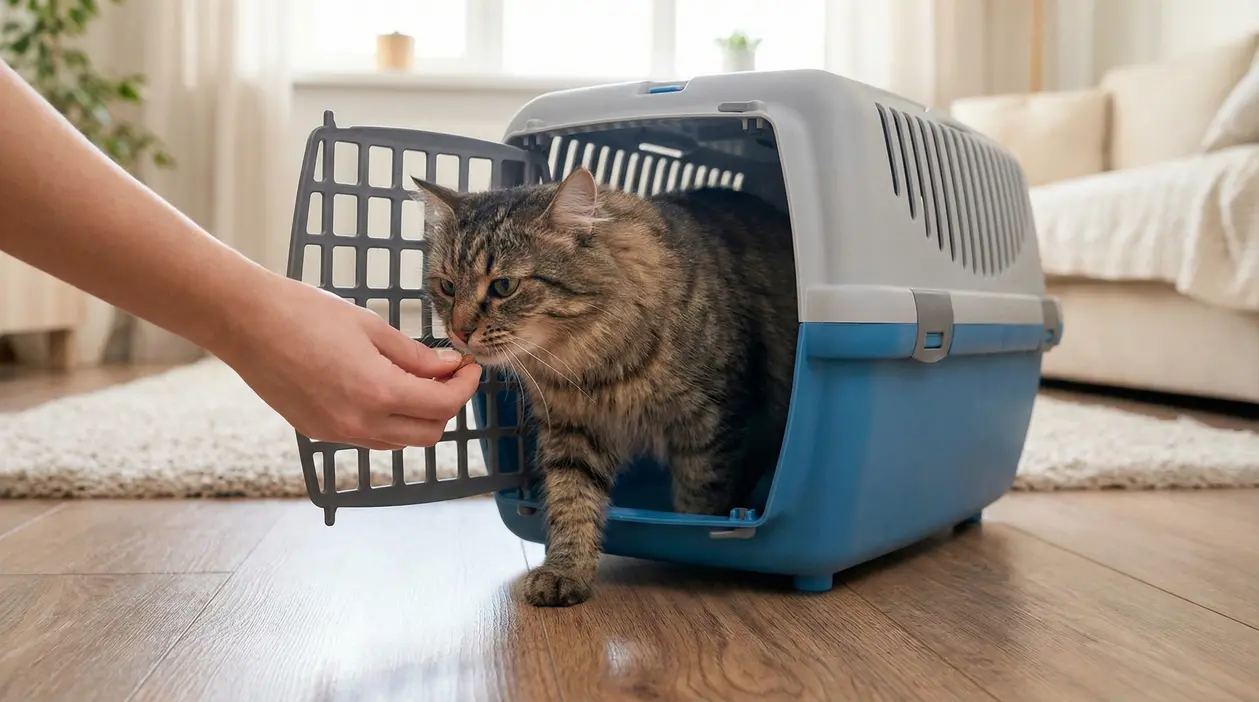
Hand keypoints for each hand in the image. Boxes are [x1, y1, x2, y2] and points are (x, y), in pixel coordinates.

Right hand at [215, 275, 481, 449]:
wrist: (245, 323)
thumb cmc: (305, 313)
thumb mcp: (371, 327)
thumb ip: (415, 355)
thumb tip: (449, 368)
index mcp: (377, 391)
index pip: (443, 405)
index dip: (465, 386)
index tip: (469, 367)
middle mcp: (359, 423)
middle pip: (429, 432)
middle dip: (447, 404)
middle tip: (448, 374)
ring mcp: (337, 433)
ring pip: (401, 441)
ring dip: (419, 416)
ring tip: (418, 380)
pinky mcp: (319, 433)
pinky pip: (371, 438)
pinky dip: (390, 421)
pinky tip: (384, 391)